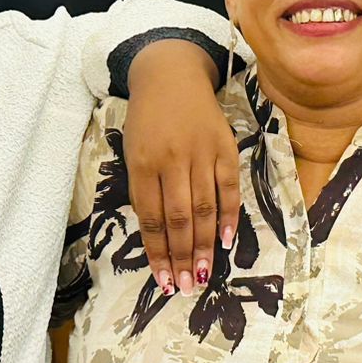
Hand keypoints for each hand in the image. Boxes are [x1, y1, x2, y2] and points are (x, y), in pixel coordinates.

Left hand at [124, 41, 240, 296]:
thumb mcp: (132, 152)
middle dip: (182, 257)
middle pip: (179, 218)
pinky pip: (228, 188)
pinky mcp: (225, 147)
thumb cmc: (147, 120)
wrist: (171, 75)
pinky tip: (226, 241)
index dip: (158, 253)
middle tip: (186, 287)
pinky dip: (229, 216)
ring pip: (204, 208)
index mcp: (143, 163)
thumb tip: (160, 236)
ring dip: (204, 245)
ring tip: (203, 274)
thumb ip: (145, 190)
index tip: (164, 280)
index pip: (152, 218)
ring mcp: (201, 153)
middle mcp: (172, 160)